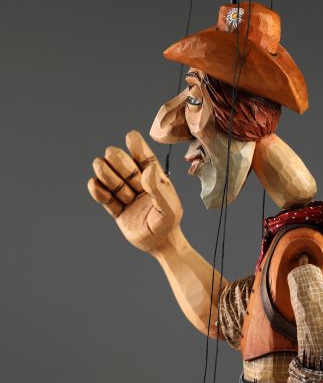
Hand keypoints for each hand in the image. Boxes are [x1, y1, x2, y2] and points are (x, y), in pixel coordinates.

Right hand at [87, 130, 182, 252]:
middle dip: (117, 160)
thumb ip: (159, 189)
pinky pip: (106, 200)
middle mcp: (139, 185)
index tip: (130, 137)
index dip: (137, 148)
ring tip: (98, 165)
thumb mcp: (169, 208)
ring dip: (105, 173)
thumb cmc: (169, 224)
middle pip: (124, 167)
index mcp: (155, 179)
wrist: (161, 245)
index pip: (145, 159)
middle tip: (110, 154)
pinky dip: (98, 192)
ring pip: (113, 181)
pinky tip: (93, 184)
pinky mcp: (118, 211)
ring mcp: (127, 197)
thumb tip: (148, 169)